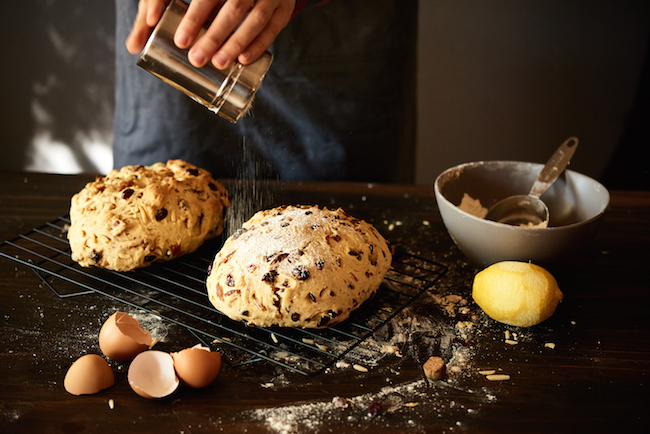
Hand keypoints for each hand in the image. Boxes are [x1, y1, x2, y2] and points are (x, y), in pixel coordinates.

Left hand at [126, 0, 295, 69]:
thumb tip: (133, 46)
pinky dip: (259, 44)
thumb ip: (157, 10)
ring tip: (218, 62)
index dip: (193, 16)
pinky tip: (244, 60)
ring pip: (252, 16)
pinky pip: (273, 26)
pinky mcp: (283, 6)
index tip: (180, 40)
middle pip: (230, 4)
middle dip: (213, 34)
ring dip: (236, 41)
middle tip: (197, 58)